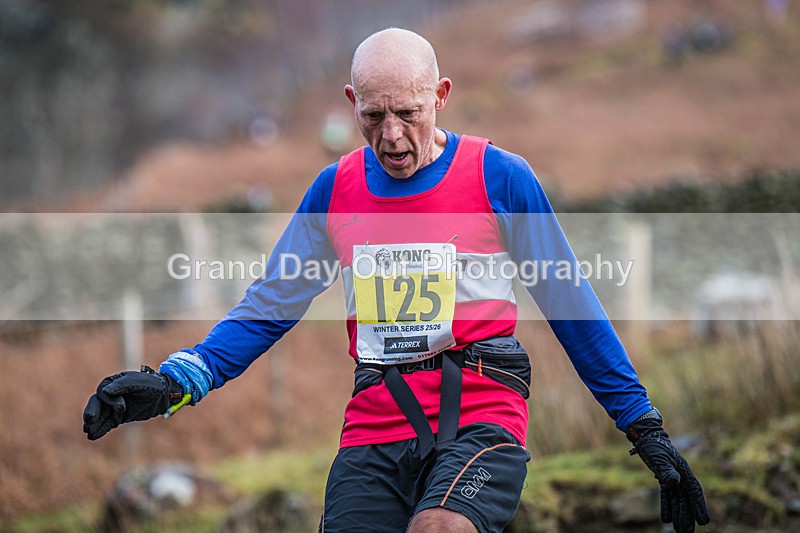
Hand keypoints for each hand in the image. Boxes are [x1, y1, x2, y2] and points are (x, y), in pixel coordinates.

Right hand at [83, 366, 183, 439]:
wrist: (163, 395)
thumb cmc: (151, 385)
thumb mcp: (139, 382)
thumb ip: (122, 385)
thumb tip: (104, 391)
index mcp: (113, 383)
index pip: (104, 392)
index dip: (110, 401)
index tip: (122, 407)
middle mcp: (110, 394)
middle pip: (96, 404)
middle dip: (92, 412)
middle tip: (88, 421)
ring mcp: (113, 407)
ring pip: (100, 416)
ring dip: (94, 424)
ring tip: (88, 432)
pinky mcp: (118, 417)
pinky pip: (107, 424)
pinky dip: (100, 430)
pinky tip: (93, 436)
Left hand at [628, 409, 709, 532]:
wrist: (645, 436)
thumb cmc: (653, 445)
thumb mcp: (658, 457)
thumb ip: (666, 470)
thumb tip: (675, 482)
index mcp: (684, 470)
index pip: (694, 491)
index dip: (699, 506)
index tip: (703, 521)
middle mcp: (681, 475)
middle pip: (687, 499)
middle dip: (688, 515)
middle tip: (687, 532)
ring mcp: (673, 477)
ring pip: (678, 499)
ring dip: (679, 514)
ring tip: (679, 530)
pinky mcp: (664, 477)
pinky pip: (668, 495)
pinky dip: (667, 506)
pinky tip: (666, 519)